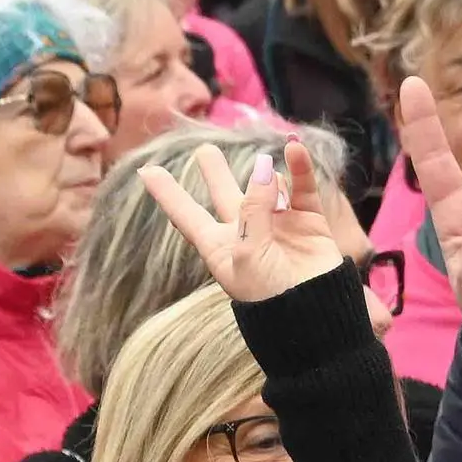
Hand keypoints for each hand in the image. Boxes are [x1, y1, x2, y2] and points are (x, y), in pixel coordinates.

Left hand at [137, 135, 352, 304]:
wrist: (315, 313)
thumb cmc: (270, 295)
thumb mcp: (247, 255)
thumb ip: (252, 210)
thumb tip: (265, 169)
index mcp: (218, 246)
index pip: (186, 215)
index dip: (168, 194)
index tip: (146, 171)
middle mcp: (245, 232)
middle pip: (224, 194)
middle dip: (215, 172)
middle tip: (205, 150)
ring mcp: (277, 223)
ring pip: (266, 185)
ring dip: (268, 180)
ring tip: (273, 192)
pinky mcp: (307, 219)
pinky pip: (301, 185)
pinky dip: (298, 167)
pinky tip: (293, 148)